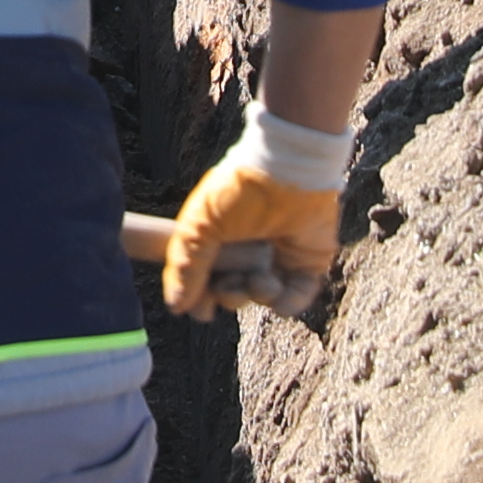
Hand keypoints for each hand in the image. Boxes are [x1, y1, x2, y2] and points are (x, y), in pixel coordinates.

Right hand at [157, 161, 343, 318]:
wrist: (287, 170)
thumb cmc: (237, 191)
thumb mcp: (200, 228)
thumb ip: (187, 268)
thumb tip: (175, 307)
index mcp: (218, 238)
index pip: (204, 277)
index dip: (201, 297)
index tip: (200, 312)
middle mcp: (246, 248)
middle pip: (232, 290)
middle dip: (228, 296)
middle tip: (228, 287)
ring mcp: (278, 256)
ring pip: (262, 295)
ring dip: (257, 294)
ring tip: (260, 279)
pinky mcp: (307, 261)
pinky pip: (296, 296)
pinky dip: (287, 303)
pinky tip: (278, 293)